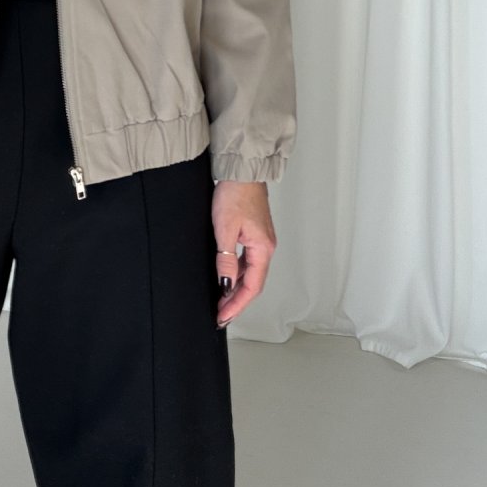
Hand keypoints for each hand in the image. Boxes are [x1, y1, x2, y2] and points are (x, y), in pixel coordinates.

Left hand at [211, 180, 276, 326]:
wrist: (241, 170)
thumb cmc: (235, 193)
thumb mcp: (225, 229)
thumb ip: (225, 259)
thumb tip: (225, 284)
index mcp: (263, 248)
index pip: (251, 287)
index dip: (237, 305)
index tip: (223, 316)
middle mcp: (266, 247)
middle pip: (253, 283)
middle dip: (236, 301)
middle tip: (220, 314)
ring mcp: (261, 240)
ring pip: (249, 273)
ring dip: (235, 288)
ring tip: (220, 301)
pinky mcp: (254, 234)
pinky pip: (247, 261)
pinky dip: (236, 273)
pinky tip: (225, 276)